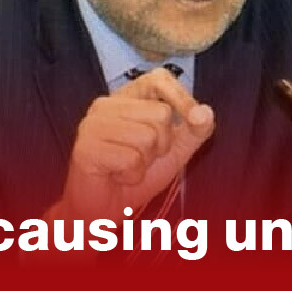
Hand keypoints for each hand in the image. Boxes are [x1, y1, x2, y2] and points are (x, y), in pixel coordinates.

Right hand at [53, 67, 214, 220]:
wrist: (103, 211)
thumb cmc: (135, 177)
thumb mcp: (174, 152)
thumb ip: (194, 131)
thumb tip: (205, 112)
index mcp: (126, 99)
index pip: (158, 79)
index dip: (182, 97)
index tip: (195, 119)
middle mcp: (106, 105)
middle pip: (160, 113)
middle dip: (161, 145)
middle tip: (140, 158)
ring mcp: (92, 124)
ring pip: (146, 137)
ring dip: (144, 163)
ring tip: (126, 168)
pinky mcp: (85, 148)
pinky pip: (130, 160)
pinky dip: (132, 176)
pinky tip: (116, 177)